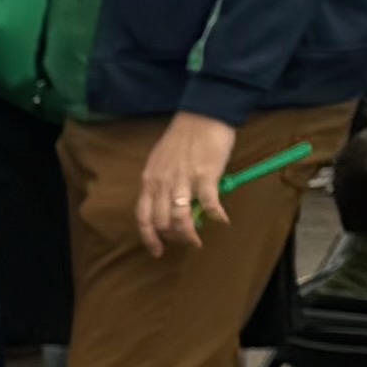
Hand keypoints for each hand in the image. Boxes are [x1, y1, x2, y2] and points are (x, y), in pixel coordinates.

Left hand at [130, 108, 235, 257]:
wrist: (203, 115)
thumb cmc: (183, 138)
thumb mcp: (161, 162)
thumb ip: (162, 184)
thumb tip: (169, 205)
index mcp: (149, 181)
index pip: (143, 217)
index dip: (148, 238)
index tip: (156, 251)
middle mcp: (162, 184)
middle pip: (162, 223)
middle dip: (172, 238)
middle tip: (185, 242)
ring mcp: (183, 181)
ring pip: (181, 219)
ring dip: (190, 235)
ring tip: (198, 241)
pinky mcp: (205, 176)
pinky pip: (209, 204)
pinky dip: (216, 216)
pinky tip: (223, 221)